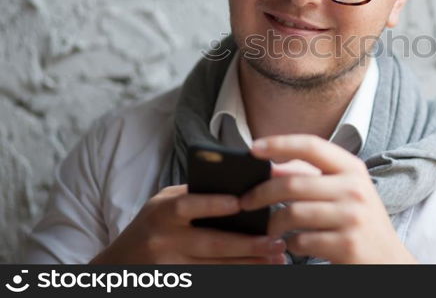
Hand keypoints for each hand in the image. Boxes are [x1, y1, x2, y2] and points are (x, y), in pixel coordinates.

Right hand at [89, 184, 286, 263]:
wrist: (117, 267)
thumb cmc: (149, 226)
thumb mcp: (161, 204)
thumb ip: (193, 195)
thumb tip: (237, 190)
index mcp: (162, 212)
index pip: (188, 205)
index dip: (214, 204)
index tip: (241, 203)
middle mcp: (164, 240)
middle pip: (212, 243)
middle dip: (248, 245)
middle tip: (276, 243)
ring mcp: (169, 268)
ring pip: (216, 268)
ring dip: (249, 265)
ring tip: (277, 260)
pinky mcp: (175, 285)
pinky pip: (211, 282)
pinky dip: (235, 277)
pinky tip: (256, 273)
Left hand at [240, 134, 417, 263]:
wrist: (389, 260)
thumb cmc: (361, 221)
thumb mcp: (346, 190)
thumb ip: (315, 175)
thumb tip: (272, 165)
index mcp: (353, 169)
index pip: (311, 146)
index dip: (280, 143)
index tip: (253, 148)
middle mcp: (354, 189)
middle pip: (293, 183)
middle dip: (261, 193)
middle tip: (245, 201)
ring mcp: (351, 217)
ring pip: (292, 213)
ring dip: (273, 223)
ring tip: (269, 228)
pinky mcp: (345, 245)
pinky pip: (301, 241)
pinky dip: (290, 244)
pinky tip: (293, 244)